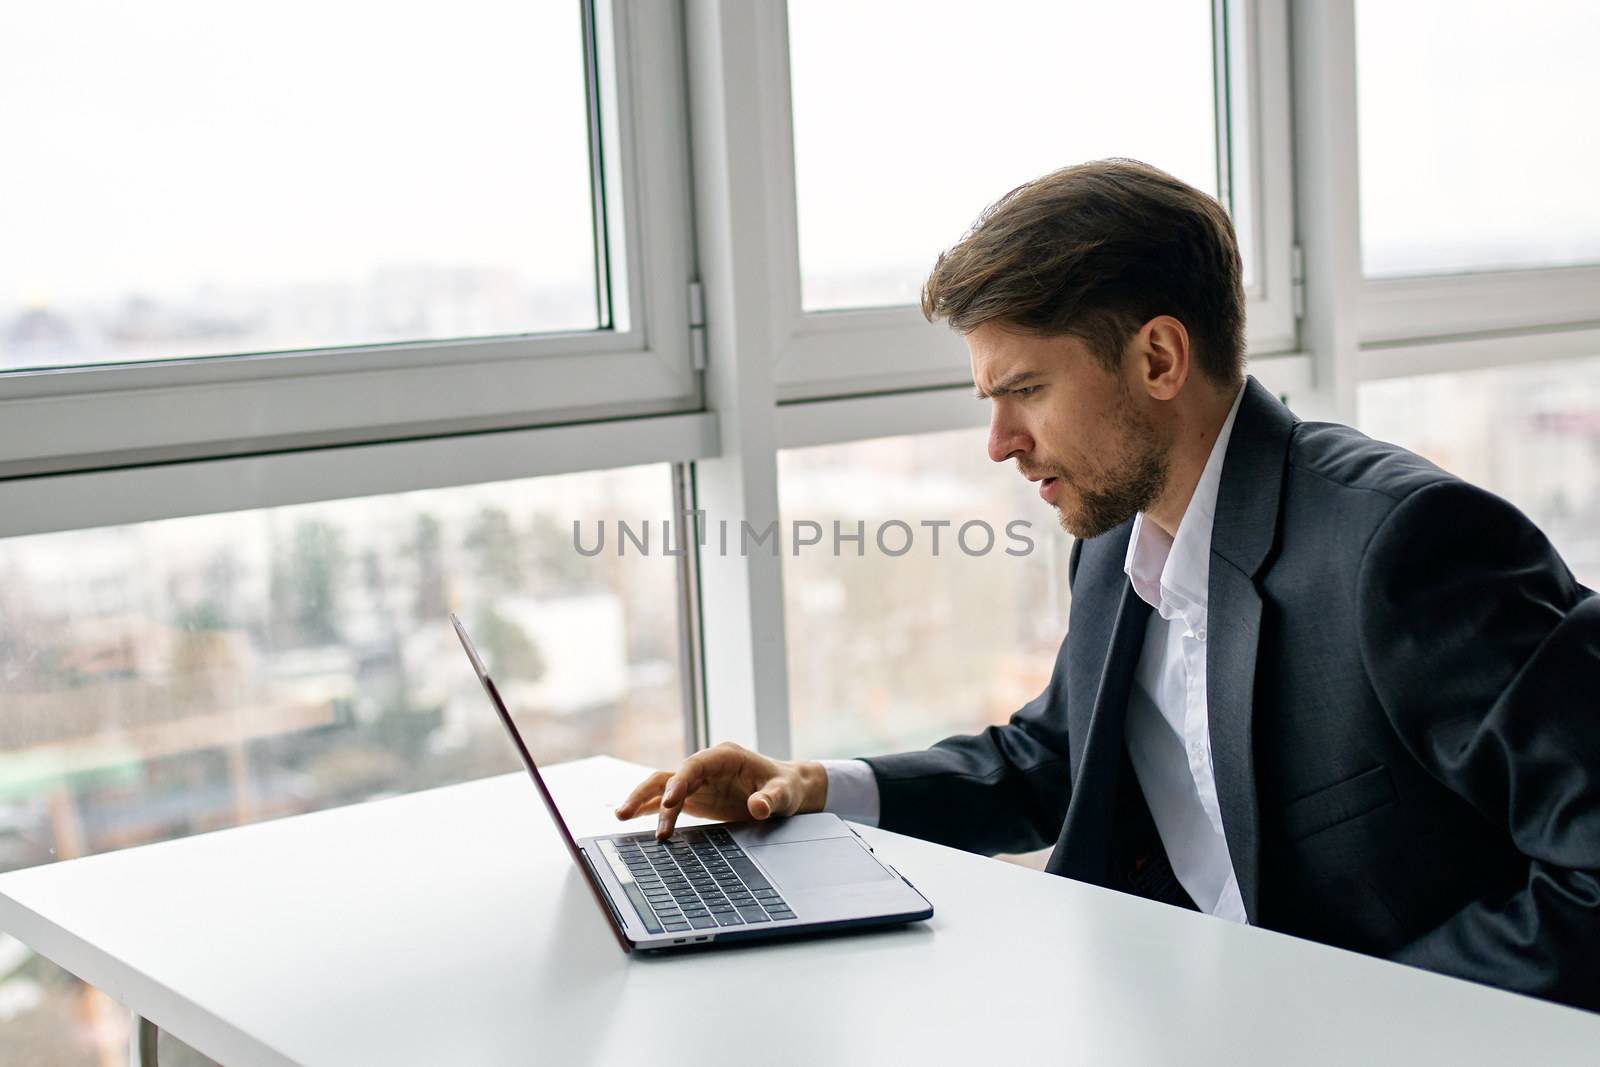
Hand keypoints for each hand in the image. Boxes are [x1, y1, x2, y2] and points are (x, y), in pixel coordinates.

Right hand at [614, 741, 828, 841]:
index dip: (679, 782)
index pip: (694, 766)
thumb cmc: (786, 787)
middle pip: (670, 775)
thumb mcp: (785, 794)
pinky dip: (651, 809)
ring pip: (662, 787)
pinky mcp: (696, 797)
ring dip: (642, 801)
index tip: (668, 803)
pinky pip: (667, 801)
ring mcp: (698, 782)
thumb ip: (772, 799)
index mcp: (725, 757)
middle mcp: (706, 766)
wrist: (787, 790)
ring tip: (620, 817)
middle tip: (626, 812)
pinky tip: (632, 819)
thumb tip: (758, 807)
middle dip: (647, 793)